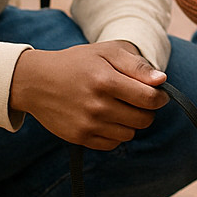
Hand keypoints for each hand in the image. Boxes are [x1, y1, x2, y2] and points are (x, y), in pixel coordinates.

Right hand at [8, 41, 170, 150]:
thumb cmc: (76, 63)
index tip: (157, 92)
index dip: (160, 97)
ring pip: (130, 134)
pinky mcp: (79, 138)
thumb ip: (136, 65)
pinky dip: (115, 133)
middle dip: (147, 110)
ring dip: (131, 122)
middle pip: (144, 119)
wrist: (35, 81)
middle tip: (137, 99)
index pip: (151, 99)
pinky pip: (112, 144)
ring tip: (119, 107)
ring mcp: (87, 124)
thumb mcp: (107, 52)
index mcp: (106, 81)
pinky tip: (107, 119)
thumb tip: (161, 80)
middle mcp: (97, 105)